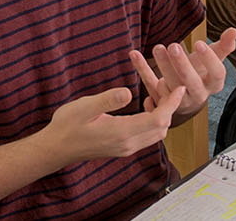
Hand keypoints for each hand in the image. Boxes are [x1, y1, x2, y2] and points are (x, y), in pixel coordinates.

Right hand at [40, 86, 185, 163]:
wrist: (56, 148)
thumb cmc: (67, 125)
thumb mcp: (84, 107)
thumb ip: (107, 100)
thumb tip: (127, 92)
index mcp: (121, 132)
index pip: (158, 119)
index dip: (171, 103)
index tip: (178, 87)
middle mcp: (127, 144)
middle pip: (162, 128)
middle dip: (170, 107)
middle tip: (168, 86)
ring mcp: (126, 148)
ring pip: (156, 134)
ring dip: (162, 115)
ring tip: (158, 93)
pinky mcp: (123, 148)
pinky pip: (147, 136)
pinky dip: (153, 122)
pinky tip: (146, 106)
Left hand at [129, 28, 235, 119]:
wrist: (186, 96)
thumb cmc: (201, 73)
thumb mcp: (213, 60)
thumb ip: (224, 46)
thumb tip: (234, 31)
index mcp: (212, 85)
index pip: (217, 74)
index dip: (209, 60)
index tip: (200, 43)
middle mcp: (197, 95)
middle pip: (190, 81)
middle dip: (181, 64)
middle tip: (173, 46)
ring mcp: (177, 101)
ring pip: (169, 85)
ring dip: (162, 66)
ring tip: (157, 48)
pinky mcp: (159, 100)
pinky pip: (149, 84)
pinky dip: (142, 69)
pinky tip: (134, 54)